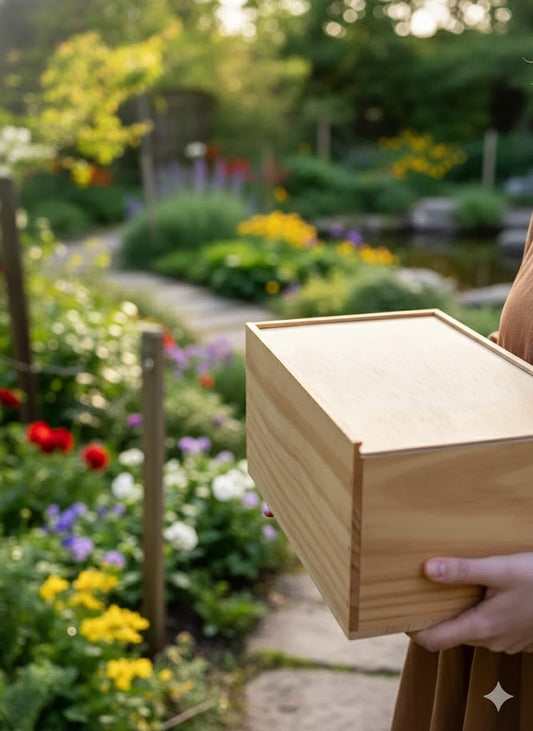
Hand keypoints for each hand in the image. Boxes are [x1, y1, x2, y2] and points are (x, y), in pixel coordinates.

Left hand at [410, 553, 532, 653]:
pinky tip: (484, 596)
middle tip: (424, 594)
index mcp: (481, 626)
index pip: (434, 641)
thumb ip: (463, 571)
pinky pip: (491, 630)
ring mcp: (507, 642)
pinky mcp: (518, 637)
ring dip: (461, 616)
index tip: (401, 615)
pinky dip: (481, 616)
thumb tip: (427, 569)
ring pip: (473, 632)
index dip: (414, 632)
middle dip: (437, 617)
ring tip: (453, 591)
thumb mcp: (500, 569)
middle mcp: (492, 641)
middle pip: (452, 634)